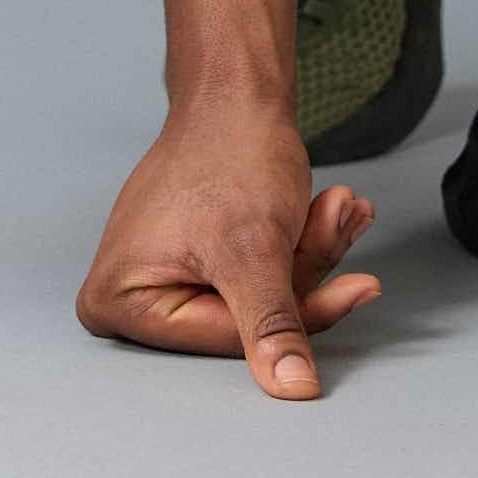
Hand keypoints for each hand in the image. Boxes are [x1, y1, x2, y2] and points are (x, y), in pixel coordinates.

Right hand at [76, 100, 379, 398]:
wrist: (238, 87)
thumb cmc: (229, 152)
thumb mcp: (254, 249)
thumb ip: (271, 324)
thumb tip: (292, 390)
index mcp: (117, 303)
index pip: (225, 339)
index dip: (298, 312)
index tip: (360, 286)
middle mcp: (128, 297)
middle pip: (244, 320)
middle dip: (304, 270)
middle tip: (339, 216)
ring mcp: (161, 276)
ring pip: (261, 298)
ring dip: (310, 251)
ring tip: (338, 205)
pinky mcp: (193, 259)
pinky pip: (260, 275)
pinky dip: (299, 244)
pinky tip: (328, 212)